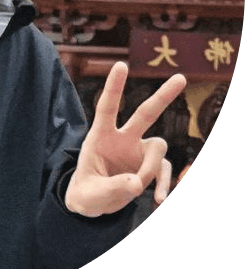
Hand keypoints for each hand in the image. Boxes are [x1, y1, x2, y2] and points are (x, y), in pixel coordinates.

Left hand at [65, 61, 186, 216]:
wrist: (93, 203)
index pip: (107, 108)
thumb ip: (112, 188)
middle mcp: (122, 139)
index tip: (121, 65)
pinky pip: (163, 171)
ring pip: (158, 147)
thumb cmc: (87, 191)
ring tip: (136, 188)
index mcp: (100, 136)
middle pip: (145, 114)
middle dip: (163, 96)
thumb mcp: (91, 194)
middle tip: (181, 77)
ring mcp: (138, 151)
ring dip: (151, 169)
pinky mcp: (149, 166)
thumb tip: (137, 184)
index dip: (114, 87)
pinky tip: (159, 200)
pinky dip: (164, 185)